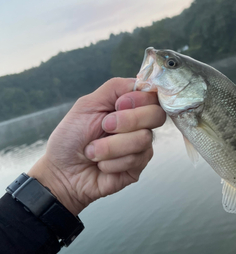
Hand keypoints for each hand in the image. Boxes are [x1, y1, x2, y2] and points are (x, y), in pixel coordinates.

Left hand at [28, 78, 165, 214]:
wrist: (60, 170)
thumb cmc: (71, 137)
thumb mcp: (88, 104)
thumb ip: (115, 88)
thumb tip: (141, 82)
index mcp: (129, 106)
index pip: (153, 95)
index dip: (139, 99)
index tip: (118, 105)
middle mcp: (139, 125)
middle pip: (157, 115)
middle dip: (127, 121)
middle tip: (104, 127)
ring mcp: (141, 147)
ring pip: (143, 139)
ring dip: (111, 146)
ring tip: (93, 151)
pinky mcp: (138, 167)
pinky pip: (136, 159)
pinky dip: (111, 162)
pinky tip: (101, 164)